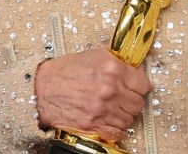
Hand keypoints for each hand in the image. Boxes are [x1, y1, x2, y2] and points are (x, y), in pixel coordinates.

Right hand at [35, 47, 150, 142]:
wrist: (43, 89)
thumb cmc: (67, 71)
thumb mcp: (95, 55)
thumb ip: (117, 61)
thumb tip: (135, 67)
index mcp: (113, 69)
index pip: (144, 84)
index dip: (140, 86)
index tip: (135, 87)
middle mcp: (110, 89)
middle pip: (138, 103)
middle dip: (132, 101)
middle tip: (122, 98)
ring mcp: (103, 109)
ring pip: (130, 119)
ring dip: (123, 115)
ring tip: (113, 108)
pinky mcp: (95, 125)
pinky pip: (118, 132)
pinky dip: (116, 128)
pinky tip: (108, 120)